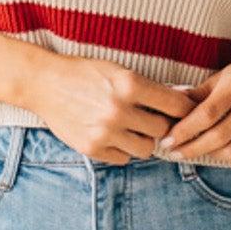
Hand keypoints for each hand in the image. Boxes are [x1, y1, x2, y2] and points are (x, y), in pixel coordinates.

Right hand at [23, 50, 199, 161]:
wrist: (44, 84)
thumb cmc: (85, 73)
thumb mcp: (118, 71)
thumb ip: (149, 88)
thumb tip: (184, 99)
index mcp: (129, 84)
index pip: (176, 105)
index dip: (186, 110)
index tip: (186, 113)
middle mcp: (119, 110)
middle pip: (162, 130)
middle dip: (161, 125)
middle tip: (153, 119)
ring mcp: (105, 132)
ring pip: (146, 149)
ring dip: (144, 140)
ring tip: (133, 129)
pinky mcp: (92, 148)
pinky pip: (124, 159)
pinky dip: (123, 150)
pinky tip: (114, 136)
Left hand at [159, 40, 230, 165]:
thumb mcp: (222, 75)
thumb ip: (197, 94)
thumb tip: (168, 109)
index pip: (207, 114)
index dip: (184, 131)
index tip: (167, 141)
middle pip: (219, 137)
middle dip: (191, 149)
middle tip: (174, 153)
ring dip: (209, 155)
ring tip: (196, 151)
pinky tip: (222, 155)